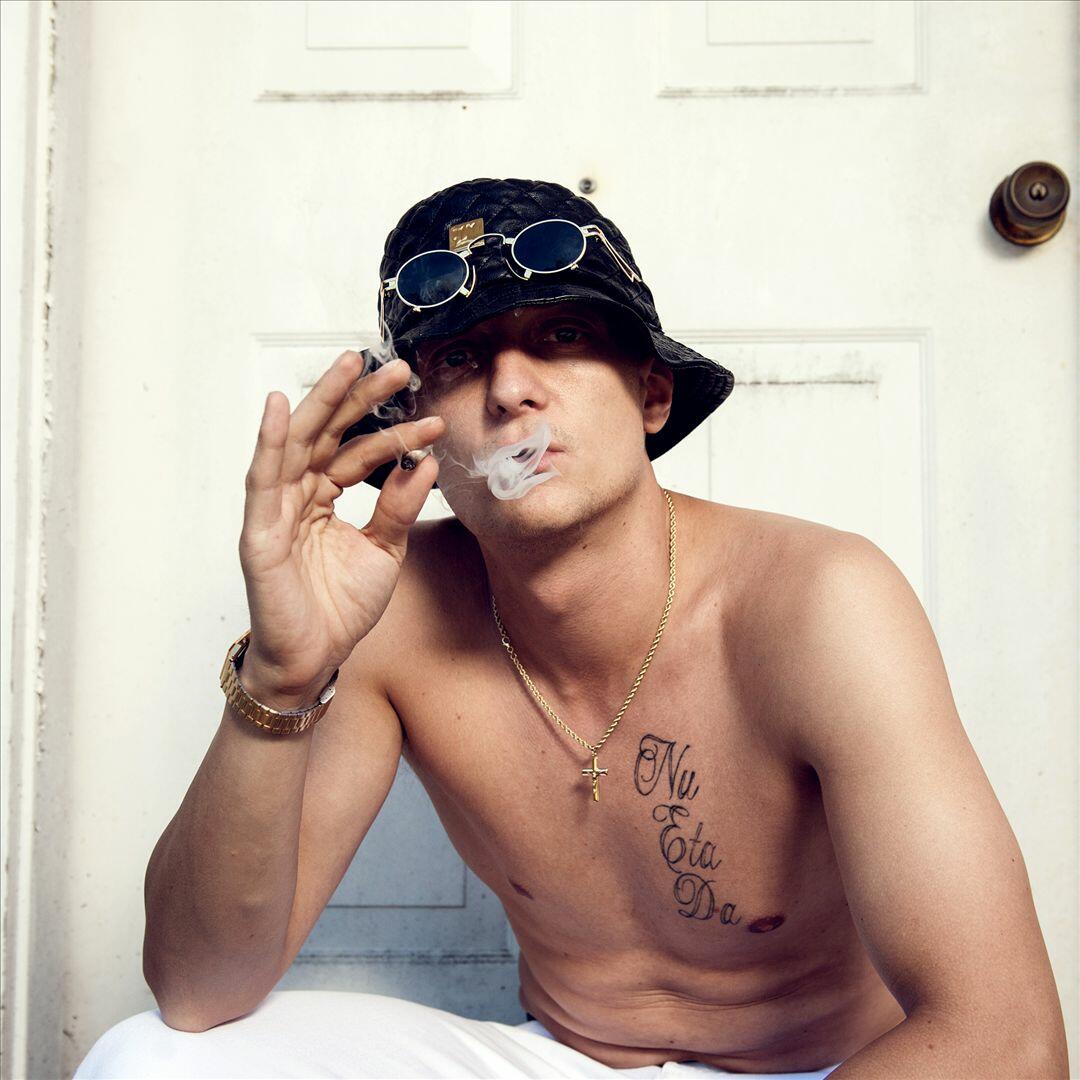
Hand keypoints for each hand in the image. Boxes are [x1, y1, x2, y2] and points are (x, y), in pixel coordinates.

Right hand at [237, 352, 444, 700]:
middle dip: (360, 399)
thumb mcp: (384, 551)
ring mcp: (276, 508)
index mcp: (325, 497)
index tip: (431, 417)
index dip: (393, 432)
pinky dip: (267, 441)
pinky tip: (279, 408)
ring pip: (297, 442)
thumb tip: (425, 464)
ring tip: (351, 366)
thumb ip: (399, 508)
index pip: (358, 452)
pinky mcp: (259, 530)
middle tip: (396, 369)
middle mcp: (299, 494)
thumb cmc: (340, 608)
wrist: (316, 658)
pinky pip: (262, 479)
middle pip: (328, 433)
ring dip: (323, 402)